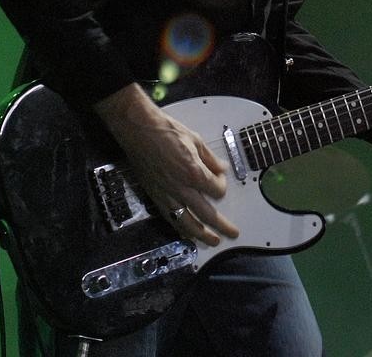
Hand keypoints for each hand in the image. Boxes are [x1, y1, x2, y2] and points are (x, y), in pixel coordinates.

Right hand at [94, 84, 239, 245]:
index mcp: (194, 173)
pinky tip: (186, 233)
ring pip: (187, 224)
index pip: (217, 190)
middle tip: (232, 233)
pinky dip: (180, 229)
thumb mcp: (195, 140)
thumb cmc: (165, 131)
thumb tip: (221, 169)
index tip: (220, 177)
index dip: (222, 185)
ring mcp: (167, 195)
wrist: (140, 131)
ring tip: (212, 241)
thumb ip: (210, 158)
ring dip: (202, 235)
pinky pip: (170, 219)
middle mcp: (181, 189)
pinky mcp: (156, 197)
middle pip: (207, 215)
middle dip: (222, 226)